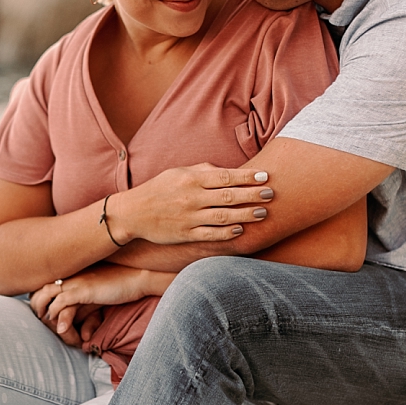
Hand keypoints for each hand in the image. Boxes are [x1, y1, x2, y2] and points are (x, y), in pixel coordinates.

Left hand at [31, 264, 164, 336]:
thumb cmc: (117, 288)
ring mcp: (75, 281)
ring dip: (45, 315)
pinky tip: (61, 329)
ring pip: (46, 296)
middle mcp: (69, 275)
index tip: (42, 316)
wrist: (137, 278)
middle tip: (43, 324)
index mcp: (69, 274)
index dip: (37, 301)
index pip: (42, 285)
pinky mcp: (84, 290)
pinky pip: (61, 303)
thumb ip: (80, 310)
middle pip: (39, 289)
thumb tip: (70, 328)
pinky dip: (57, 316)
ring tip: (49, 327)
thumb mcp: (93, 299)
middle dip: (36, 308)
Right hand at [111, 164, 274, 245]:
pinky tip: (240, 230)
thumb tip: (227, 171)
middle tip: (271, 194)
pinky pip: (211, 234)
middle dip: (252, 195)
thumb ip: (203, 170)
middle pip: (229, 196)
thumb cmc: (159, 189)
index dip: (247, 177)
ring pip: (224, 216)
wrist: (134, 213)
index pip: (225, 176)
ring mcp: (189, 217)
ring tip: (263, 213)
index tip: (264, 176)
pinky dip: (227, 233)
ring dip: (246, 214)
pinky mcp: (185, 234)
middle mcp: (191, 197)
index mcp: (190, 178)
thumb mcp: (178, 172)